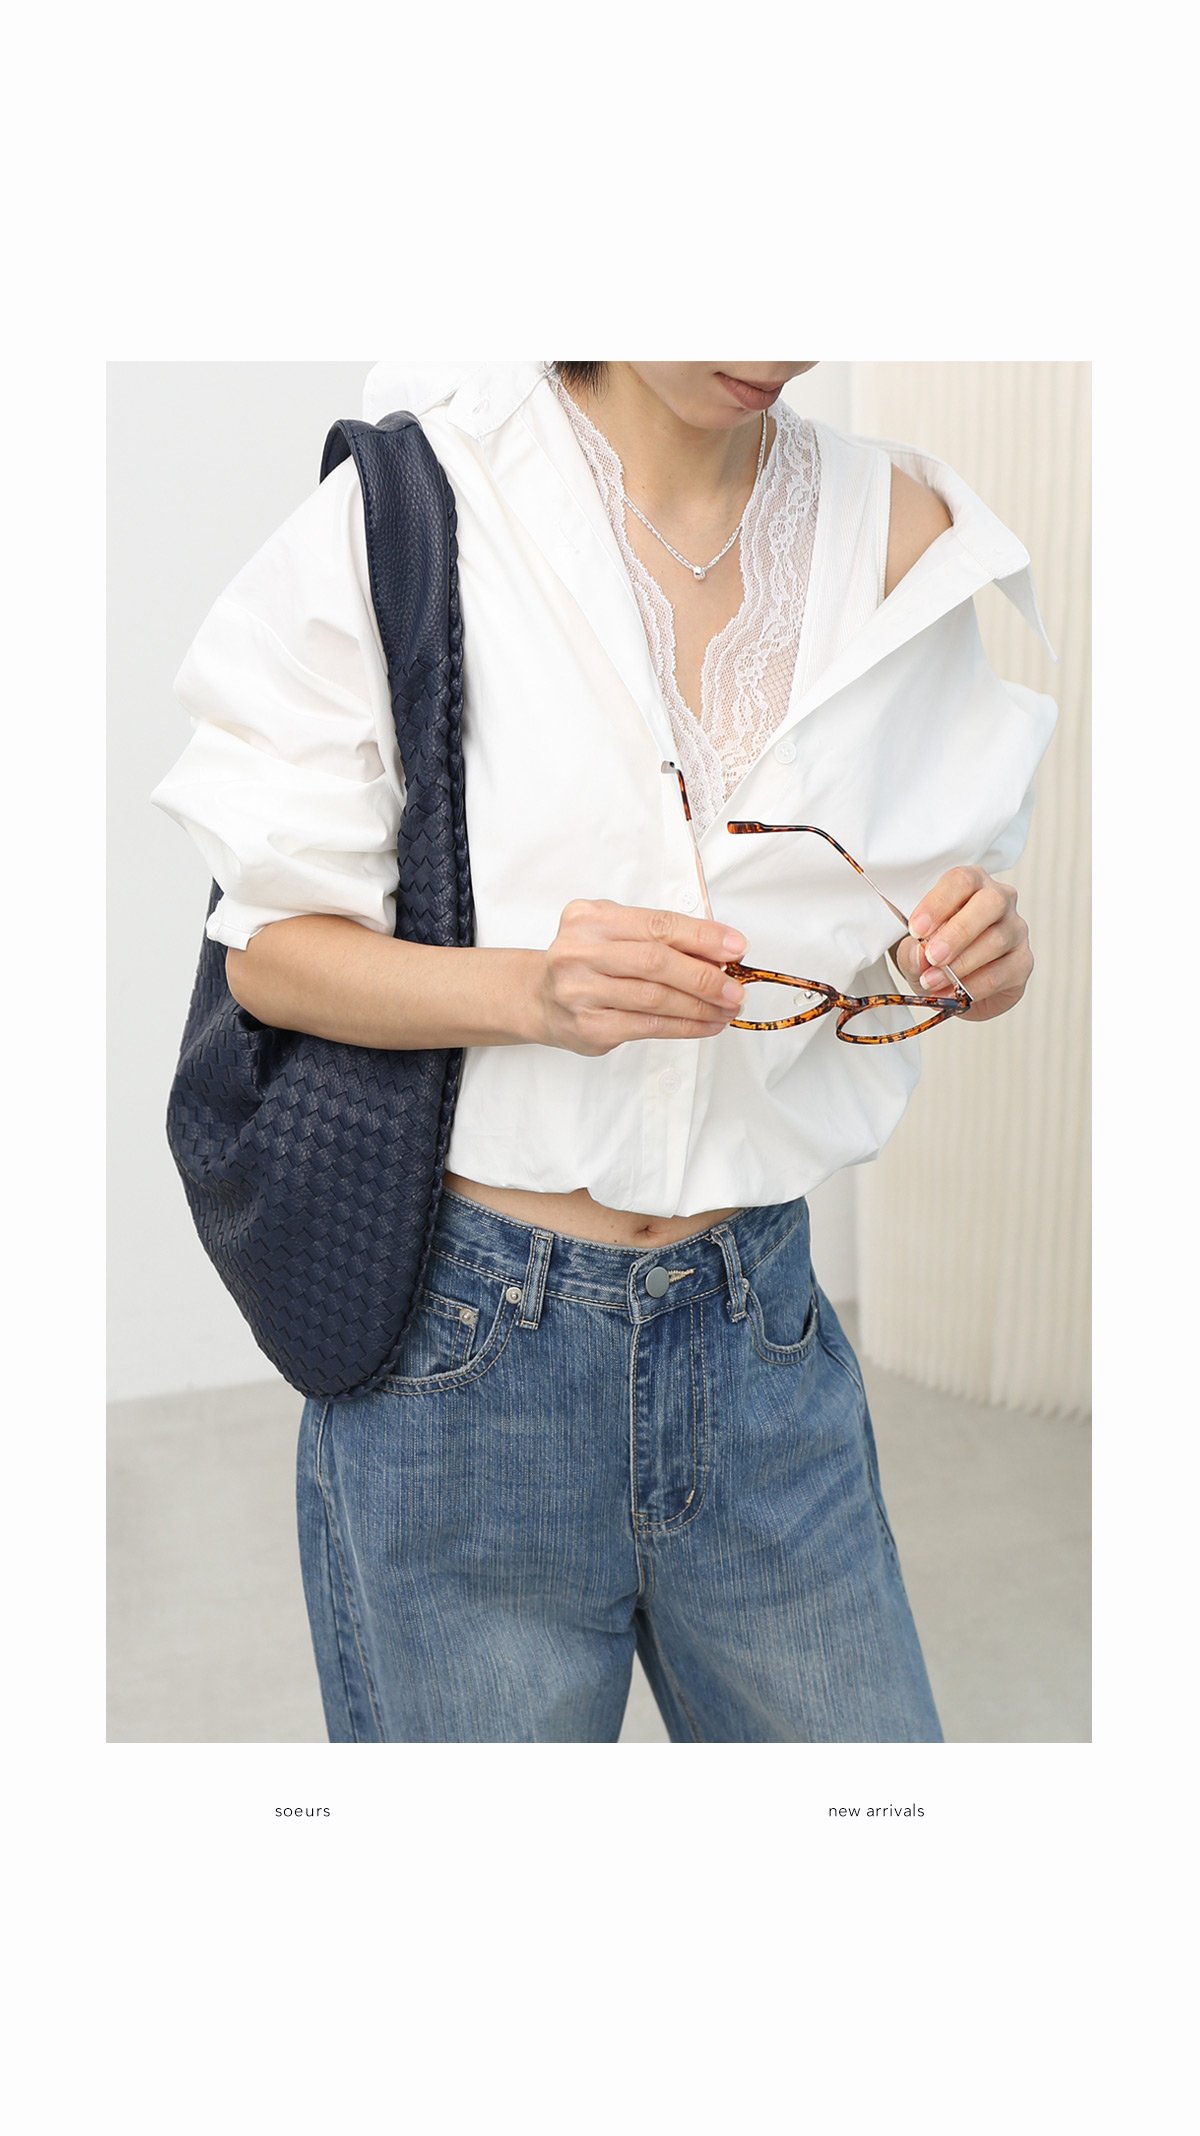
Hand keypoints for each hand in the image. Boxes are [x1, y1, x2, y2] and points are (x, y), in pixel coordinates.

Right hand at [533, 898, 747, 1055]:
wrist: (539, 997)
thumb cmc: (587, 961)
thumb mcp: (613, 931)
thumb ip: (657, 935)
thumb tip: (719, 951)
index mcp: (590, 918)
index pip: (657, 925)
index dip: (702, 936)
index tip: (736, 948)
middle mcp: (579, 952)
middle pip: (656, 962)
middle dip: (704, 976)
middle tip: (735, 987)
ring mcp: (580, 991)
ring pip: (655, 998)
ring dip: (700, 1006)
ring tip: (726, 1008)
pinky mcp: (589, 1026)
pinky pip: (648, 1026)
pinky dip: (684, 1026)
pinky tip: (705, 1024)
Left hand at [892, 865, 1032, 1024]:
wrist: (954, 989)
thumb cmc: (935, 956)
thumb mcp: (914, 951)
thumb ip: (912, 951)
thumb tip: (920, 956)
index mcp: (971, 885)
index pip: (962, 880)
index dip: (938, 903)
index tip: (916, 929)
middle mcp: (999, 900)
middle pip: (991, 902)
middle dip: (958, 931)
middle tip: (932, 956)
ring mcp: (1015, 930)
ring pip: (997, 940)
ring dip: (961, 964)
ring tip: (932, 980)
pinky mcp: (1023, 962)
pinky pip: (1001, 973)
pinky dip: (973, 986)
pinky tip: (952, 993)